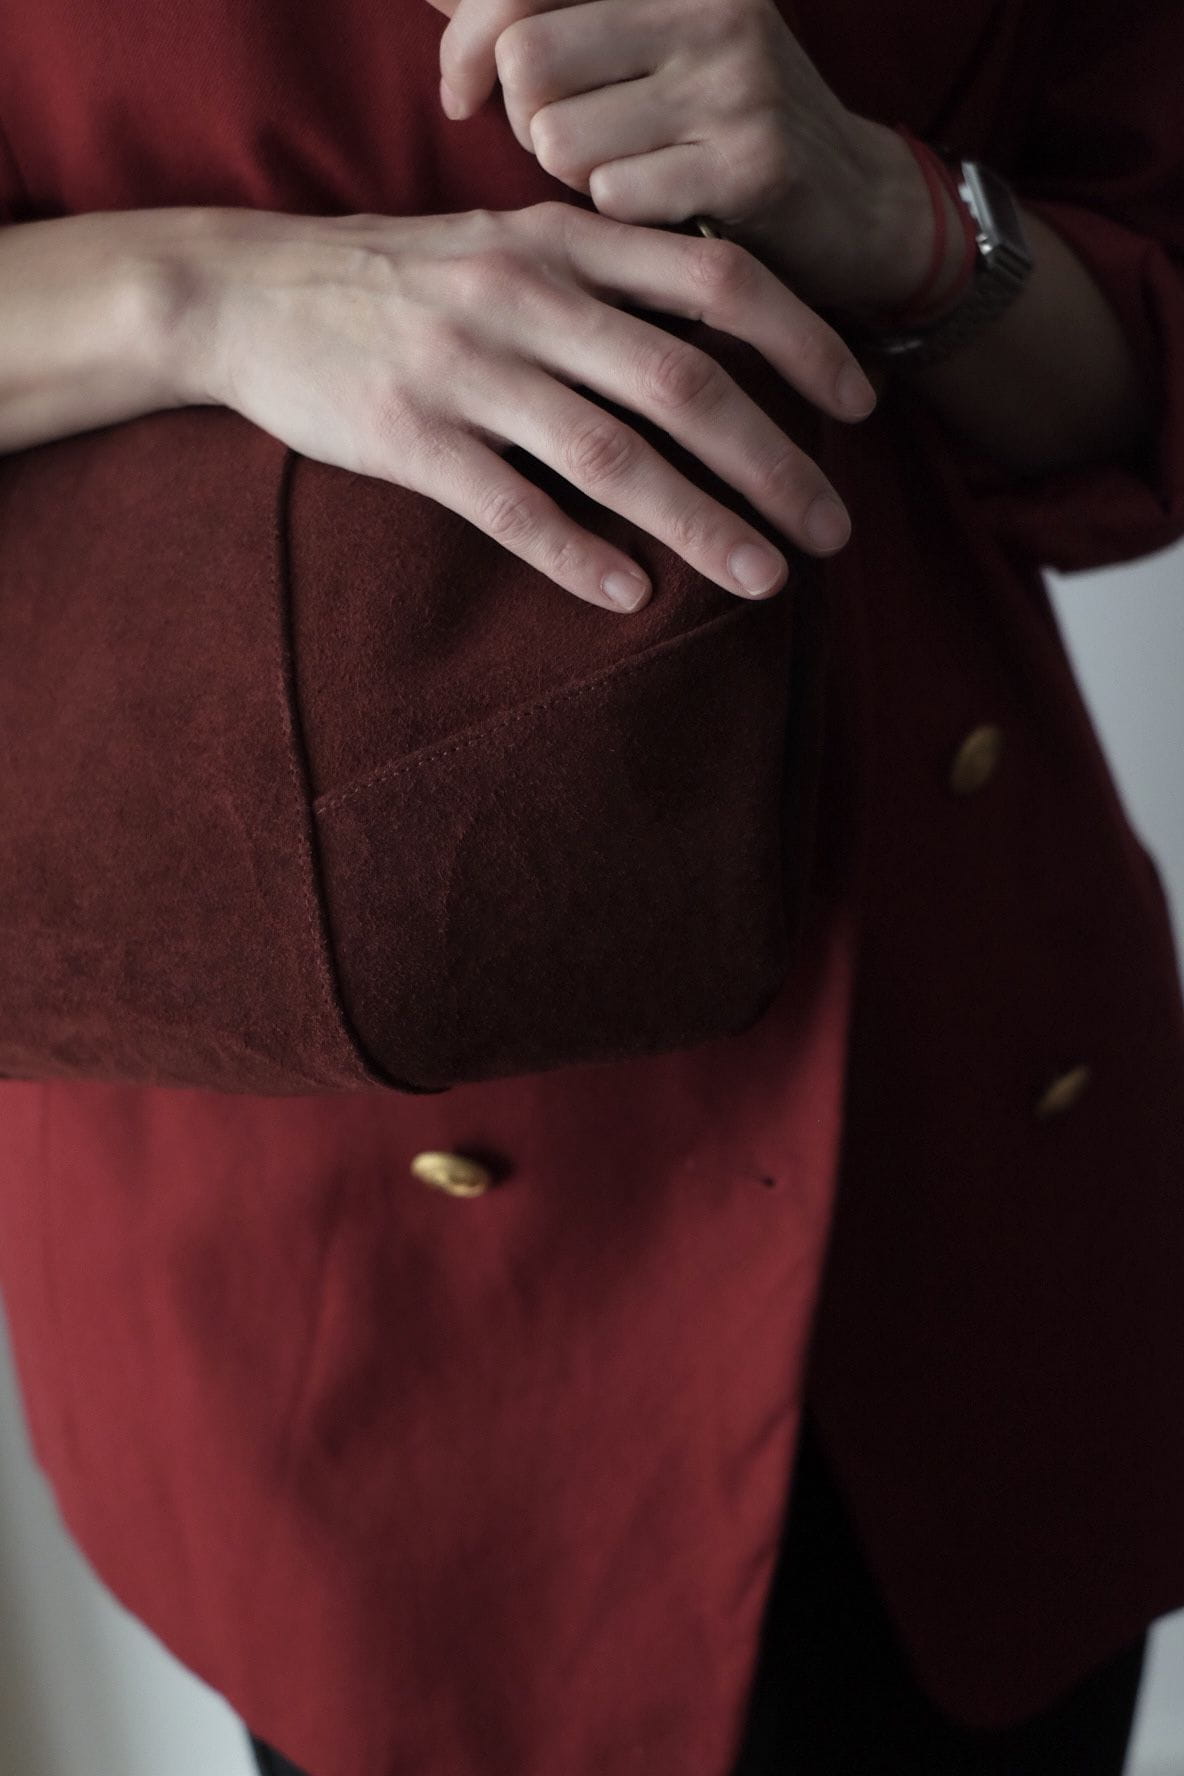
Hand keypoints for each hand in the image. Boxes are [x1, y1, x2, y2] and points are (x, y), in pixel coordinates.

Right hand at [183, 202, 875, 614]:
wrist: (249, 292)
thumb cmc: (400, 279)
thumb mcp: (508, 243)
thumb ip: (604, 276)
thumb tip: (720, 336)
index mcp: (563, 240)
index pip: (717, 279)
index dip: (802, 342)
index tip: (861, 405)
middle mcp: (525, 295)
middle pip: (683, 382)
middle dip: (776, 463)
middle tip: (836, 530)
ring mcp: (464, 365)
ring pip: (608, 454)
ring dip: (699, 523)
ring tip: (765, 581)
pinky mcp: (406, 435)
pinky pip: (508, 505)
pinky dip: (574, 553)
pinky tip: (630, 596)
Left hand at [427, 0, 915, 313]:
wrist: (854, 203)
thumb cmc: (715, 125)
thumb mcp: (638, 41)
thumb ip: (540, 12)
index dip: (466, 44)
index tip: (463, 94)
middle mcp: (707, 3)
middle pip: (525, 63)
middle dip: (523, 120)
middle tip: (568, 142)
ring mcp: (735, 80)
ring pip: (560, 139)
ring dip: (573, 178)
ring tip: (627, 174)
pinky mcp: (750, 163)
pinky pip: (614, 198)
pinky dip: (621, 220)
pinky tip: (663, 210)